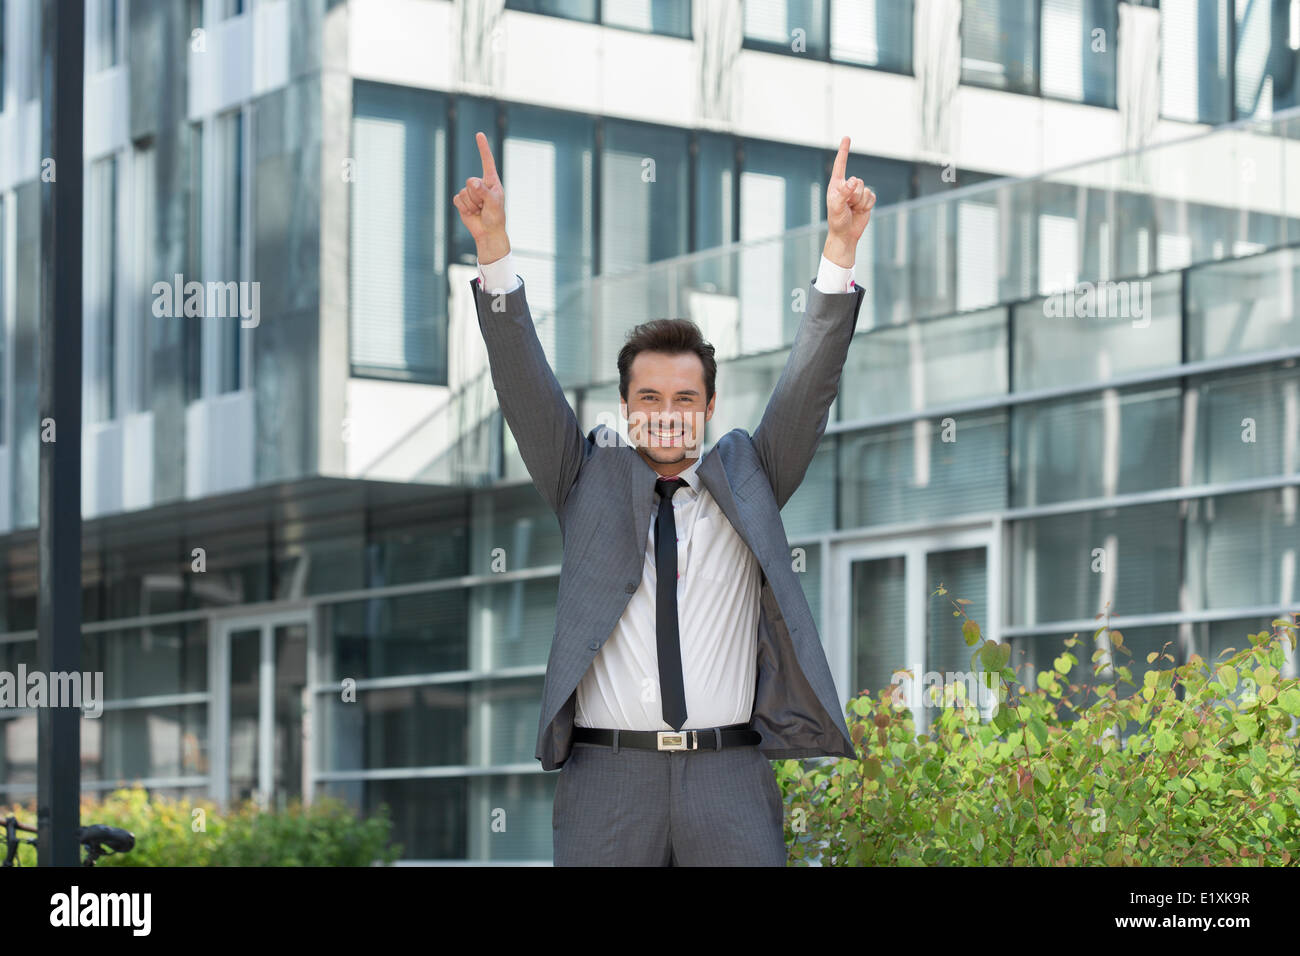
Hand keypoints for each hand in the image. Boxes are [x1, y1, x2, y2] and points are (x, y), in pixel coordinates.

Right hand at [453, 131, 509, 262]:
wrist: (488, 232)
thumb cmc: (496, 217)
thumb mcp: (494, 204)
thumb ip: (484, 192)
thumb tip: (472, 182)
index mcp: (491, 181)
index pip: (487, 161)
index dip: (482, 148)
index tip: (479, 134)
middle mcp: (480, 184)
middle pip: (471, 182)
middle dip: (477, 196)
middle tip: (484, 207)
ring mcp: (470, 192)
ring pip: (464, 192)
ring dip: (471, 205)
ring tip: (480, 211)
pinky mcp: (462, 201)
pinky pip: (457, 199)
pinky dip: (464, 208)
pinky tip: (472, 213)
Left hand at [824, 135, 874, 267]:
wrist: (846, 234)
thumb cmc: (837, 220)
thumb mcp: (837, 207)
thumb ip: (844, 193)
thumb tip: (854, 180)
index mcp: (836, 184)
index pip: (841, 164)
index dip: (844, 151)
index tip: (847, 137)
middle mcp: (847, 186)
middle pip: (858, 181)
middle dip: (854, 196)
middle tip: (847, 206)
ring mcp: (858, 193)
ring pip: (866, 189)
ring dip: (860, 202)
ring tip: (852, 210)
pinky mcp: (867, 200)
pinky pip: (872, 197)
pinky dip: (867, 205)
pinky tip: (860, 211)